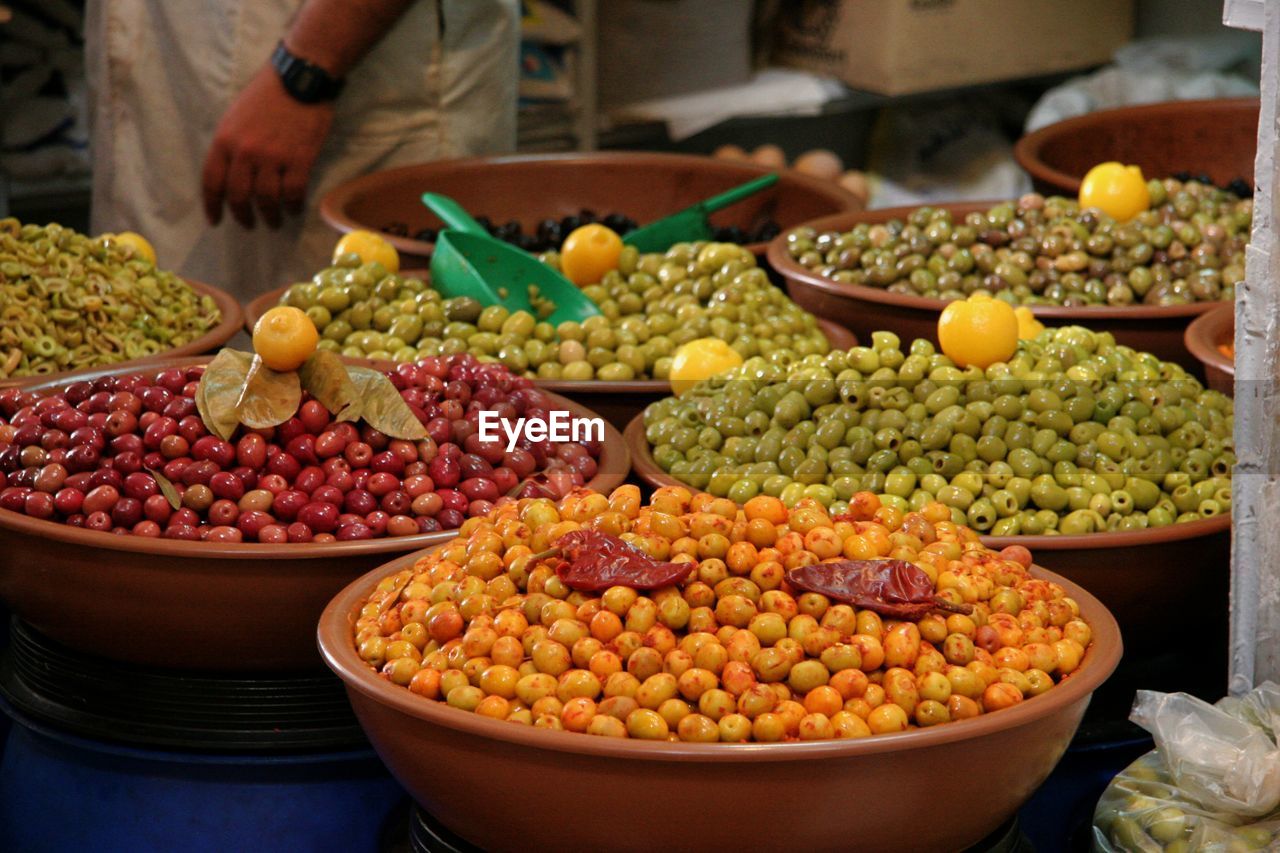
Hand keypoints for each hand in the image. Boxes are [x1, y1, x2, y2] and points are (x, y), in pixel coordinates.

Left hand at [202, 64, 334, 228]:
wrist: (299, 78)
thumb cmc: (267, 94)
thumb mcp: (236, 117)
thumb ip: (231, 145)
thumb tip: (232, 174)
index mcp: (225, 140)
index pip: (212, 181)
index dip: (212, 206)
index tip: (216, 221)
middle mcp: (245, 152)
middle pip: (239, 196)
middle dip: (243, 216)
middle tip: (249, 225)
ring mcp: (273, 157)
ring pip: (266, 199)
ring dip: (270, 216)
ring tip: (274, 222)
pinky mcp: (299, 160)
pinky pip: (294, 193)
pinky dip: (293, 207)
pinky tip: (294, 210)